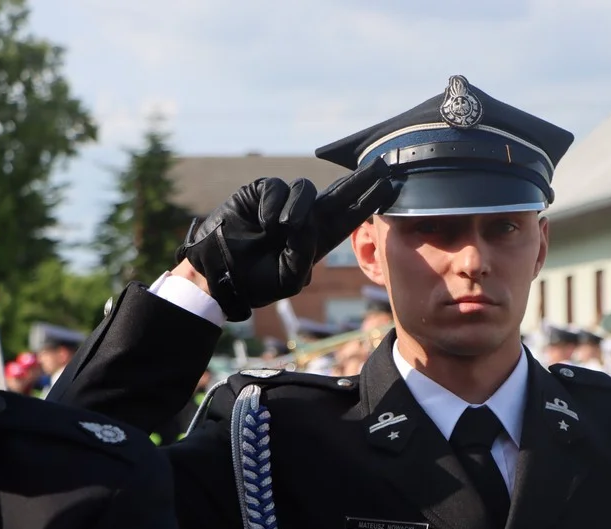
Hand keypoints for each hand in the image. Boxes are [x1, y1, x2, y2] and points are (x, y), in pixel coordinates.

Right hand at [175, 158, 393, 320]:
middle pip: (339, 192)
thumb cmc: (256, 280)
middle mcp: (305, 217)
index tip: (390, 188)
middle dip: (361, 179)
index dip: (369, 202)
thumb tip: (306, 223)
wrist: (220, 273)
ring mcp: (284, 203)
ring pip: (306, 189)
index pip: (350, 216)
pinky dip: (273, 204)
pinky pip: (277, 188)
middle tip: (382, 165)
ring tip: (284, 229)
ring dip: (299, 208)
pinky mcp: (261, 192)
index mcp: (318, 238)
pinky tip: (263, 223)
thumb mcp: (289, 278)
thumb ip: (304, 255)